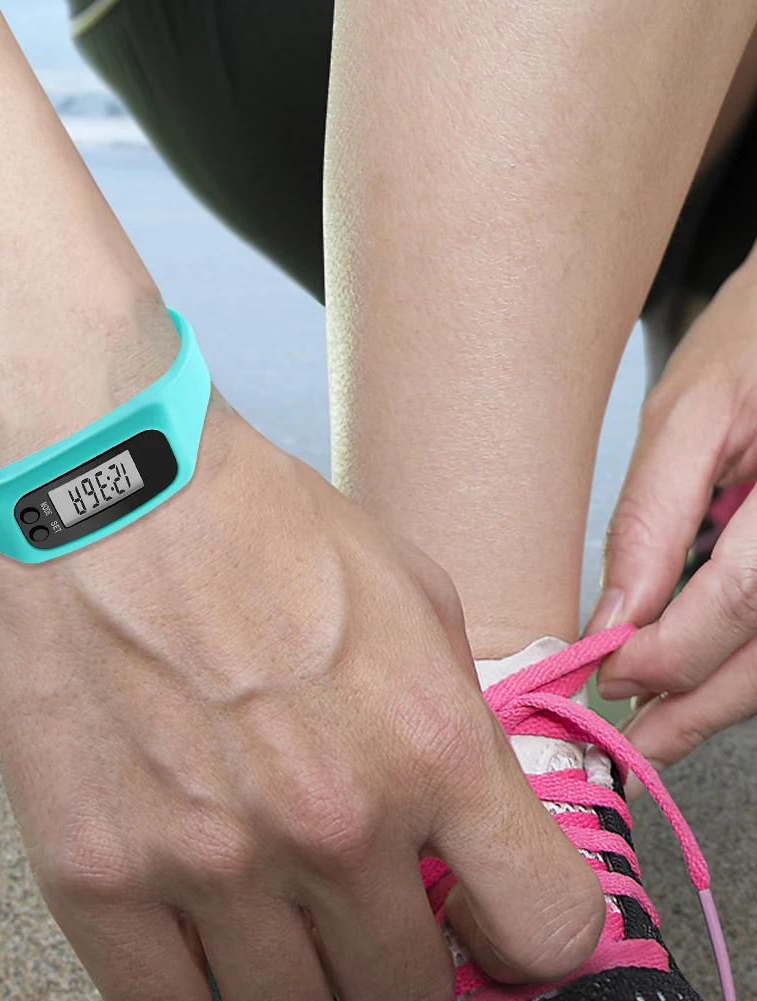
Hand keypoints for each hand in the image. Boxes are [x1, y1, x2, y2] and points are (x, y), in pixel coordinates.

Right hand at [0, 403, 602, 999]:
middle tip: (364, 906)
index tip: (489, 926)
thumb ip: (457, 718)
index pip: (545, 928)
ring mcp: (212, 864)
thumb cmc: (253, 522)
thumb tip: (465, 817)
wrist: (105, 492)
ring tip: (278, 908)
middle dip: (399, 956)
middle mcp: (332, 824)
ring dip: (302, 974)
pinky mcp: (100, 878)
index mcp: (427, 747)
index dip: (528, 942)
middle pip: (407, 991)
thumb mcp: (412, 592)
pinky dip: (204, 988)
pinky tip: (207, 934)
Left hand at [589, 262, 756, 783]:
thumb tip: (616, 614)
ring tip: (663, 727)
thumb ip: (653, 517)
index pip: (744, 594)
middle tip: (637, 740)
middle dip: (701, 702)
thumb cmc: (755, 340)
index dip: (674, 650)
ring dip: (726, 695)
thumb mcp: (686, 414)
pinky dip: (750, 658)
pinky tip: (706, 676)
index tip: (610, 676)